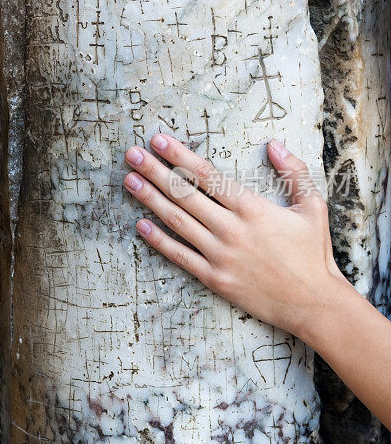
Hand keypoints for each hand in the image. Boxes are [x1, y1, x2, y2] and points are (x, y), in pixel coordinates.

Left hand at [123, 134, 348, 340]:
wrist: (314, 303)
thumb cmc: (312, 253)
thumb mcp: (313, 207)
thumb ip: (294, 172)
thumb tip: (274, 144)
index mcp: (252, 208)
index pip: (208, 175)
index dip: (180, 156)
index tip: (158, 140)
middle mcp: (231, 229)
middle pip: (185, 194)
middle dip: (155, 171)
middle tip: (132, 155)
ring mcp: (220, 255)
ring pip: (177, 221)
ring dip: (150, 199)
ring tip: (129, 181)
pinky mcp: (214, 278)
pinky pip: (179, 255)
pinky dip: (158, 240)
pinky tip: (140, 225)